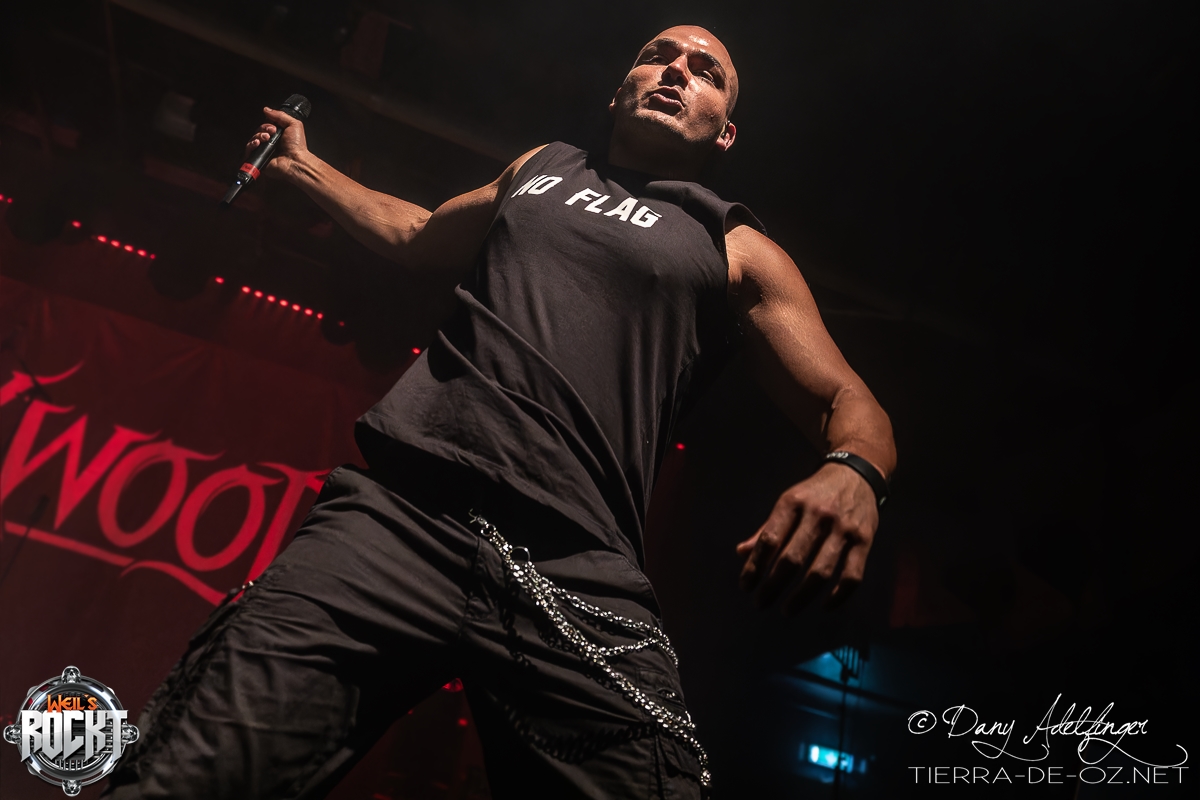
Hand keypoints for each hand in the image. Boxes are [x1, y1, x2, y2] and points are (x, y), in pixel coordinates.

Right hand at [243, 106, 309, 180]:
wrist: (295, 161)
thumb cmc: (297, 146)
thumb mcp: (293, 124)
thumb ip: (280, 115)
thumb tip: (266, 109)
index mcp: (278, 136)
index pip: (265, 126)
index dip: (267, 124)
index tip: (274, 127)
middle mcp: (270, 143)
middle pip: (258, 131)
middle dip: (263, 129)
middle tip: (272, 132)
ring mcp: (264, 151)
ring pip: (252, 139)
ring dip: (258, 135)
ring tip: (267, 138)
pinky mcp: (258, 158)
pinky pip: (248, 150)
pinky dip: (251, 145)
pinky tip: (258, 143)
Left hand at [737, 462, 878, 613]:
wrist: (856, 474)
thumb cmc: (815, 494)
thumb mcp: (788, 502)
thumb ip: (767, 529)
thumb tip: (741, 553)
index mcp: (793, 504)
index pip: (769, 540)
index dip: (754, 566)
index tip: (746, 586)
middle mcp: (817, 515)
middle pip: (792, 559)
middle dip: (773, 586)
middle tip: (761, 603)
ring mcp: (842, 529)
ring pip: (820, 571)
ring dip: (801, 596)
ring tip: (786, 610)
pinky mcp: (864, 540)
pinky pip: (852, 575)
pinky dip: (838, 596)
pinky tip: (825, 606)